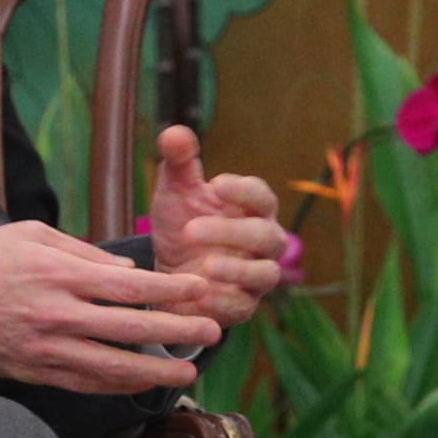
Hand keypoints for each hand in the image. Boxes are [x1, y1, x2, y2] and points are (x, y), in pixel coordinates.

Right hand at [0, 220, 219, 394]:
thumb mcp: (28, 234)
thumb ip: (81, 251)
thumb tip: (127, 271)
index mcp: (58, 274)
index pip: (129, 286)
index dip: (170, 290)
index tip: (200, 290)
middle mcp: (55, 315)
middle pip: (130, 329)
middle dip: (177, 332)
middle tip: (211, 332)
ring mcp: (43, 349)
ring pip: (111, 367)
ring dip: (154, 372)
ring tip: (187, 373)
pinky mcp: (31, 372)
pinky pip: (83, 384)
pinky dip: (116, 386)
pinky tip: (139, 384)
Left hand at [143, 124, 286, 324]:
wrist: (171, 272)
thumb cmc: (182, 222)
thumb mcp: (176, 191)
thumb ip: (179, 163)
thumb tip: (174, 132)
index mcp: (253, 208)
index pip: (262, 196)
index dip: (244, 191)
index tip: (216, 184)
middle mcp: (264, 242)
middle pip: (266, 236)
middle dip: (232, 232)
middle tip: (190, 230)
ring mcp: (257, 276)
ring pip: (266, 274)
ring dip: (237, 270)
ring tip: (205, 265)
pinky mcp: (244, 305)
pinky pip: (243, 305)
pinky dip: (223, 301)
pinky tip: (198, 293)